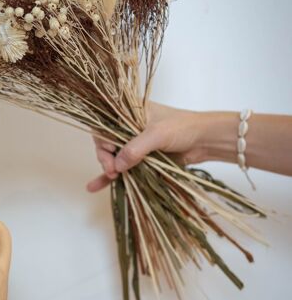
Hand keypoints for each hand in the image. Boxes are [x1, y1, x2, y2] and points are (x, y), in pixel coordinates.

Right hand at [87, 102, 205, 191]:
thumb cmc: (183, 128)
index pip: (104, 125)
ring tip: (110, 178)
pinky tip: (95, 186)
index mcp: (129, 113)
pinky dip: (110, 178)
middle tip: (113, 171)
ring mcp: (134, 144)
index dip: (102, 140)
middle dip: (106, 157)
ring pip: (113, 157)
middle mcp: (128, 127)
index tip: (110, 153)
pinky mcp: (141, 160)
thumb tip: (117, 165)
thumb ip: (136, 148)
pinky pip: (122, 168)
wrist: (205, 140)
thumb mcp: (158, 134)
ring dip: (107, 169)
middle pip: (106, 143)